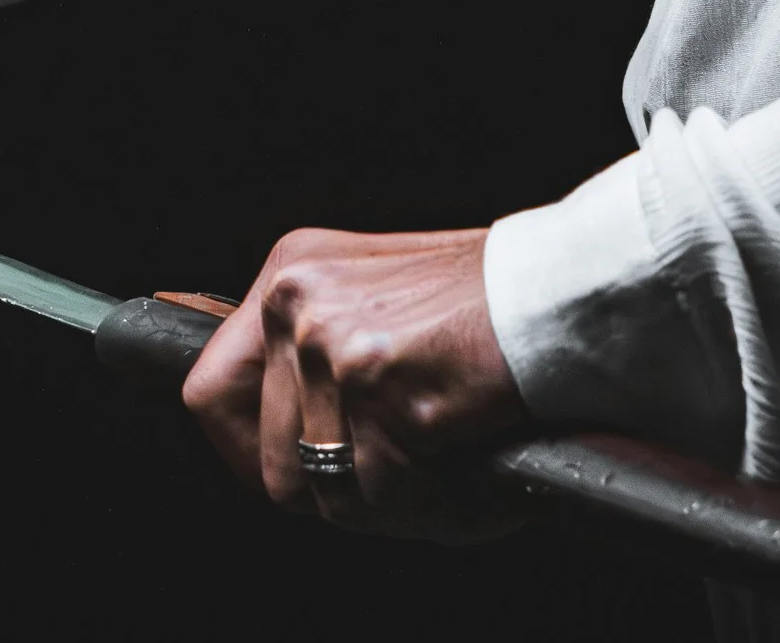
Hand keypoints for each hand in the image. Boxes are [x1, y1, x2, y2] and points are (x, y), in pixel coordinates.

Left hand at [181, 226, 530, 541]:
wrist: (569, 287)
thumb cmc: (499, 304)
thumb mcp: (385, 304)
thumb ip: (327, 364)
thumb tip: (292, 456)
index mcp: (292, 275)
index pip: (210, 391)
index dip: (246, 454)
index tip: (290, 479)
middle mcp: (296, 300)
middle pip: (273, 463)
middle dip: (343, 494)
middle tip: (408, 482)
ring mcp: (330, 340)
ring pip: (330, 490)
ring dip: (396, 504)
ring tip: (451, 469)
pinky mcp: (376, 380)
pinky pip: (385, 491)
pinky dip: (436, 503)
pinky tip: (473, 466)